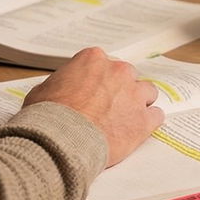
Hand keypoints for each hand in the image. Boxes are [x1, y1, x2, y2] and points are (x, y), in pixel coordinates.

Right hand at [24, 47, 163, 166]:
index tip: (95, 91)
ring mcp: (133, 94)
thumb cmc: (48, 116)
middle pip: (127, 76)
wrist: (60, 140)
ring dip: (138, 104)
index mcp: (93, 60)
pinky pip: (156, 116)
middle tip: (108, 107)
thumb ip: (59, 84)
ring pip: (147, 93)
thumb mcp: (42, 90)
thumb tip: (59, 90)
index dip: (99, 80)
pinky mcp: (143, 120)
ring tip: (125, 119)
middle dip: (120, 90)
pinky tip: (138, 130)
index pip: (103, 64)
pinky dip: (149, 122)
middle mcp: (117, 71)